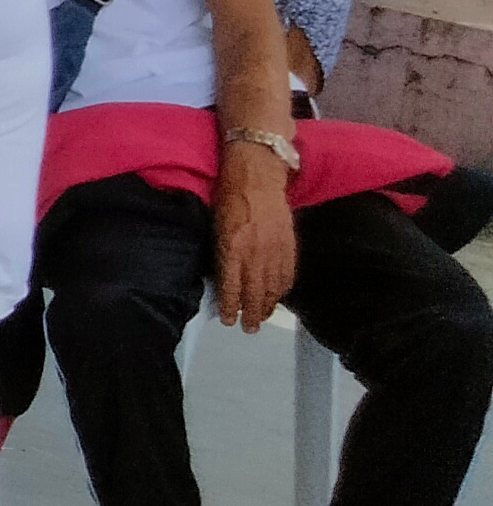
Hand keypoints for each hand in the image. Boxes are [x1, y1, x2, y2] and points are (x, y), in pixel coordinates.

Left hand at [212, 158, 298, 330]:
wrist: (257, 177)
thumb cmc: (229, 197)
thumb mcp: (216, 227)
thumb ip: (222, 254)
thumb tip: (224, 278)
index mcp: (232, 248)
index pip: (231, 287)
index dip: (231, 307)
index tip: (229, 321)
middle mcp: (255, 253)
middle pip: (254, 292)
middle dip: (252, 313)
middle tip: (249, 329)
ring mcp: (275, 250)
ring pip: (273, 287)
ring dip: (268, 305)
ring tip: (262, 318)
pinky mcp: (289, 244)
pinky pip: (288, 273)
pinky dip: (283, 289)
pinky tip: (278, 296)